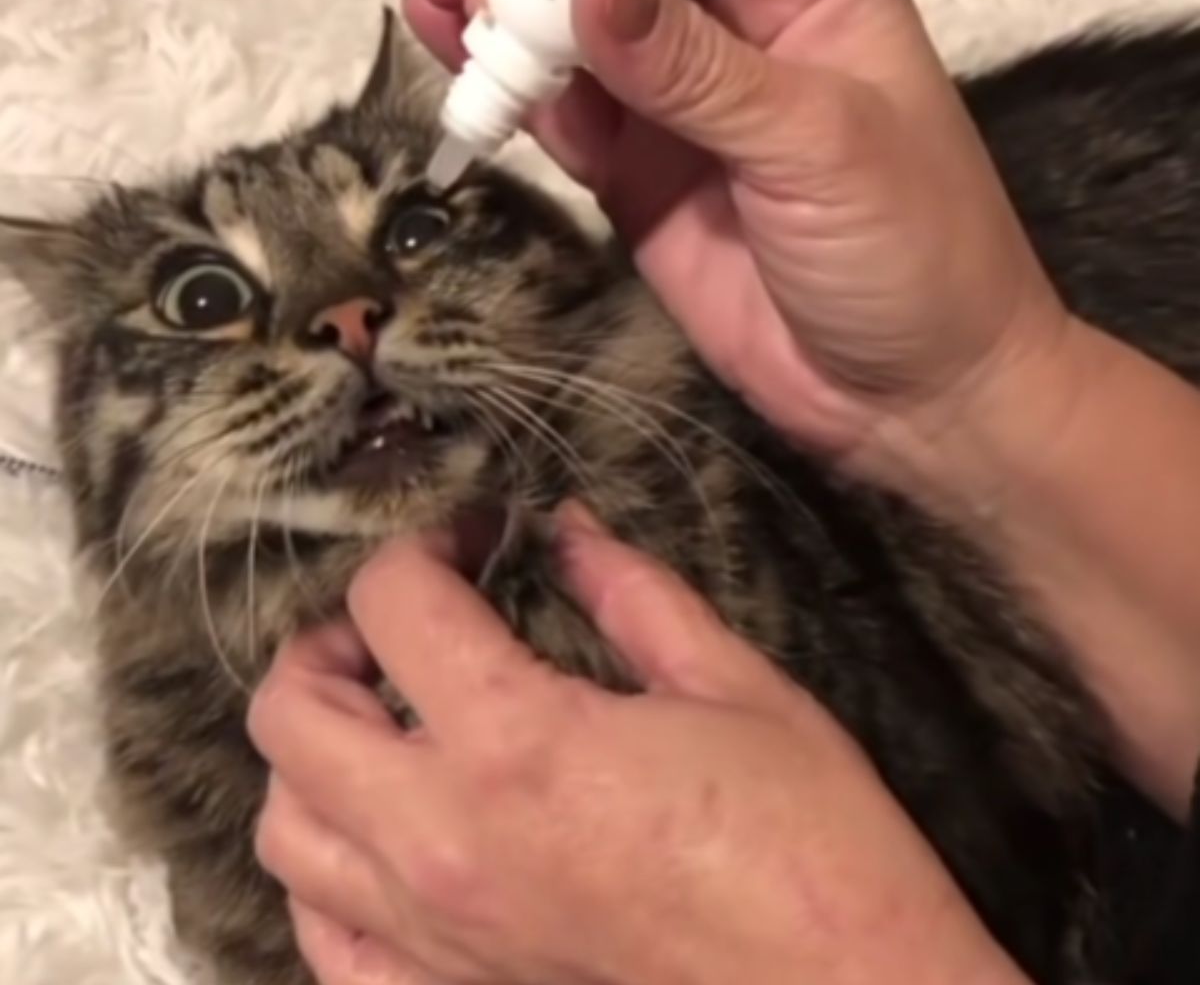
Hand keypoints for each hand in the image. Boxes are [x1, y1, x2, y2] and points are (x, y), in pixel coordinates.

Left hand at [249, 505, 1025, 984]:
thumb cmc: (810, 842)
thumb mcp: (735, 684)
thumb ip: (632, 591)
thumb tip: (568, 526)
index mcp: (520, 742)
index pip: (394, 603)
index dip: (424, 542)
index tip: (472, 534)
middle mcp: (444, 842)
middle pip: (291, 711)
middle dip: (333, 637)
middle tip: (406, 618)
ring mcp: (433, 937)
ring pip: (285, 825)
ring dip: (313, 750)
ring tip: (387, 718)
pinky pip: (326, 938)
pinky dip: (327, 872)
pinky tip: (382, 836)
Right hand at [403, 0, 1073, 483]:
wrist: (908, 395)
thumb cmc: (909, 251)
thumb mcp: (816, 144)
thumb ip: (697, 67)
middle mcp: (737, 26)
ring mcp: (680, 105)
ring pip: (579, 34)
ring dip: (507, 16)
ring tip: (437, 6)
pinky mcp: (640, 176)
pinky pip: (568, 117)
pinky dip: (518, 97)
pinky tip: (471, 78)